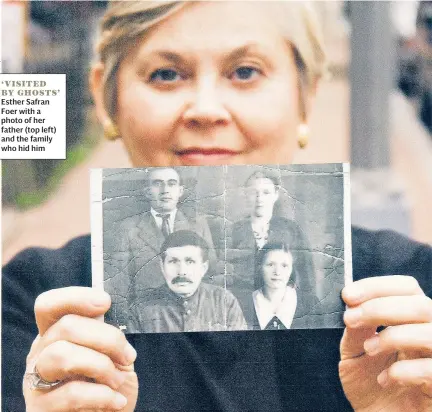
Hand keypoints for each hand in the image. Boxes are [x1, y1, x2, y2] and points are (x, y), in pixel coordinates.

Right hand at [24, 287, 137, 411]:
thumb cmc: (110, 387)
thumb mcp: (113, 355)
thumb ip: (106, 334)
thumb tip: (104, 311)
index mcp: (56, 334)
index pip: (49, 305)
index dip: (76, 297)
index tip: (105, 302)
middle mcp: (40, 353)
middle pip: (65, 326)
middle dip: (107, 338)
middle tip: (127, 356)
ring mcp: (36, 381)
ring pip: (61, 354)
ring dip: (101, 365)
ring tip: (117, 380)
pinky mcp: (40, 409)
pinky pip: (71, 393)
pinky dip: (103, 395)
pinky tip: (116, 401)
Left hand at [340, 276, 431, 410]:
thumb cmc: (368, 387)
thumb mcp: (353, 353)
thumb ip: (355, 329)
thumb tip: (353, 304)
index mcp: (409, 321)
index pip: (407, 288)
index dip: (377, 286)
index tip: (348, 296)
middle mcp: (428, 335)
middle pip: (421, 304)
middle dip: (380, 307)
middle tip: (350, 319)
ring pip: (430, 331)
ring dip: (393, 336)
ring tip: (369, 349)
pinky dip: (405, 370)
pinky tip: (387, 378)